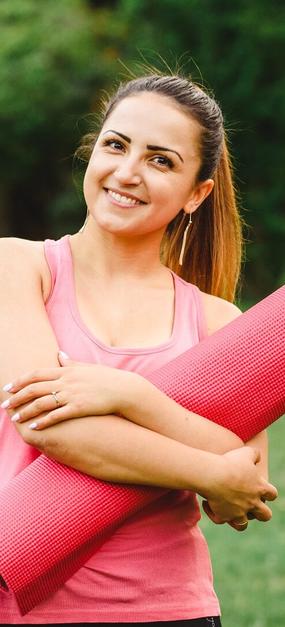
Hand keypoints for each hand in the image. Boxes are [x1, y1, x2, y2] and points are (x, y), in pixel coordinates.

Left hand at [1, 352, 135, 429]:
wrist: (123, 389)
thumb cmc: (105, 378)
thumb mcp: (85, 367)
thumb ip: (69, 362)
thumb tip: (58, 353)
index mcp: (66, 371)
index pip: (36, 374)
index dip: (20, 381)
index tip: (8, 387)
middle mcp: (66, 381)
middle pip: (35, 388)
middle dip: (17, 397)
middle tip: (4, 405)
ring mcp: (72, 394)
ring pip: (42, 402)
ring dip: (26, 411)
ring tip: (15, 419)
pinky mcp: (79, 408)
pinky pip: (57, 415)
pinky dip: (43, 421)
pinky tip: (34, 427)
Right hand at [201, 446, 277, 528]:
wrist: (214, 475)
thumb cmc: (230, 462)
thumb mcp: (245, 452)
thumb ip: (255, 454)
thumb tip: (257, 457)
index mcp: (259, 488)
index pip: (272, 494)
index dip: (268, 493)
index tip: (260, 489)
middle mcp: (252, 503)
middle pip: (265, 515)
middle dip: (260, 513)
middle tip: (250, 504)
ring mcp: (239, 512)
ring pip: (243, 525)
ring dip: (236, 518)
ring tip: (227, 508)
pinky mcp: (224, 517)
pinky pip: (220, 520)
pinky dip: (214, 514)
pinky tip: (207, 504)